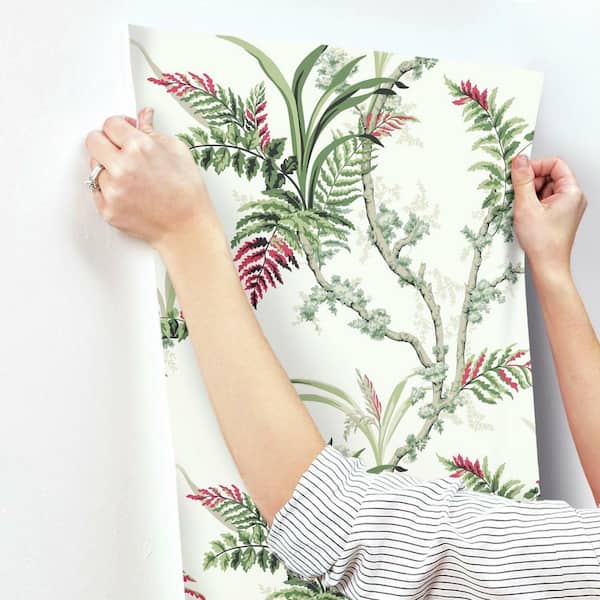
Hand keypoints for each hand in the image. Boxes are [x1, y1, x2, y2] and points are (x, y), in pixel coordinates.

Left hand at [84, 106, 221, 250]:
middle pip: (93, 141)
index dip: (119, 127)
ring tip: (131, 178)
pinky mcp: (107, 209)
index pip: (110, 124)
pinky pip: (97, 190)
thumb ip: (153, 132)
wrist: (187, 228)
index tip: (123, 133)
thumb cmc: (187, 193)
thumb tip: (143, 116)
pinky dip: (109, 190)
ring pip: (94, 167)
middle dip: (106, 142)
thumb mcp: (178, 152)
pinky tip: (129, 193)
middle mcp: (122, 167)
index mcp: (139, 147)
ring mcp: (112, 190)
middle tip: (120, 151)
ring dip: (108, 168)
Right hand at [510, 154, 587, 276]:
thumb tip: (519, 161)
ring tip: (523, 209)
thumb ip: (522, 180)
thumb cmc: (543, 242)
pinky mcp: (559, 216)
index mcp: (571, 192)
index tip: (520, 173)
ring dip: (530, 194)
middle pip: (550, 175)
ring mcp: (567, 207)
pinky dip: (533, 204)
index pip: (555, 164)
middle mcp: (573, 198)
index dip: (536, 166)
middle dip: (531, 182)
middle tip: (519, 194)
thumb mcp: (526, 206)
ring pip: (545, 188)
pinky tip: (526, 214)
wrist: (548, 265)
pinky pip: (545, 200)